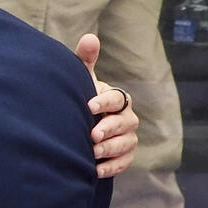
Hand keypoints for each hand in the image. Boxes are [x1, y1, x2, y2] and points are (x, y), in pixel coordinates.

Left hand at [74, 34, 137, 177]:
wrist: (79, 123)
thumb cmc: (82, 97)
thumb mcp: (82, 80)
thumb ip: (86, 60)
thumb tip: (90, 37)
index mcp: (118, 98)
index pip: (117, 99)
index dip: (104, 103)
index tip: (88, 106)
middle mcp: (127, 118)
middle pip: (125, 123)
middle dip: (109, 129)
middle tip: (91, 135)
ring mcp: (127, 138)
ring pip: (126, 144)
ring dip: (110, 149)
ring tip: (91, 152)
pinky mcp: (124, 156)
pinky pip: (124, 163)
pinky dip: (112, 167)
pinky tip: (95, 169)